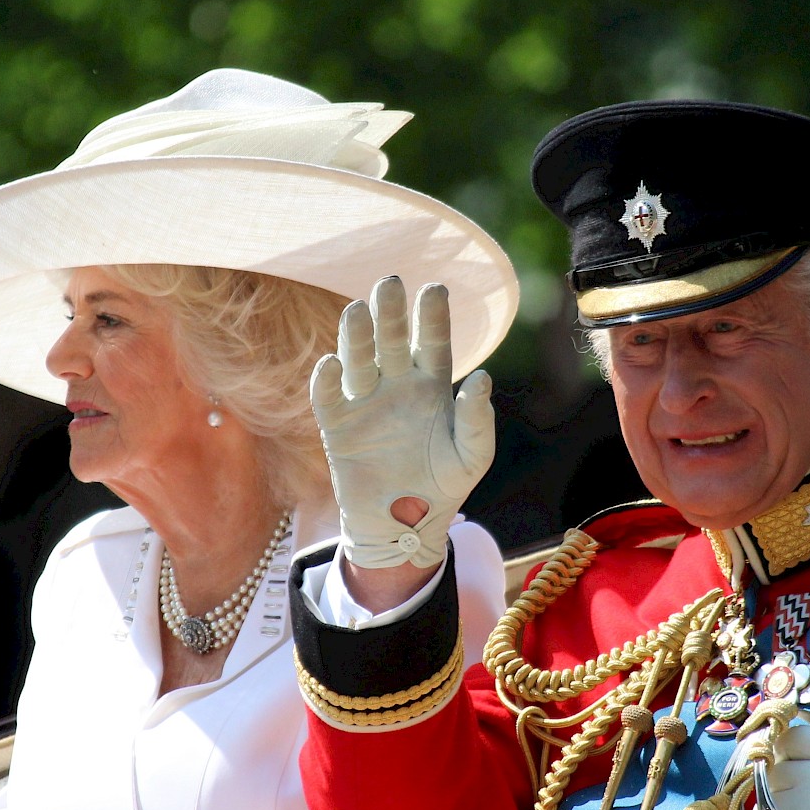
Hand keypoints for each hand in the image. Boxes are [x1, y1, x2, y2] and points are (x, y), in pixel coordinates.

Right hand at [310, 276, 494, 571]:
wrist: (404, 526)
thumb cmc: (443, 488)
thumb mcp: (471, 458)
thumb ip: (478, 421)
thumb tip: (482, 377)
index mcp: (432, 385)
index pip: (433, 341)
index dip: (432, 316)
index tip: (434, 289)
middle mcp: (396, 384)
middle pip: (392, 339)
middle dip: (390, 312)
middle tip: (390, 283)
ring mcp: (365, 401)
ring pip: (359, 359)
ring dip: (357, 335)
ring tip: (357, 310)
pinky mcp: (337, 425)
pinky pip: (328, 396)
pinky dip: (327, 380)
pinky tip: (332, 364)